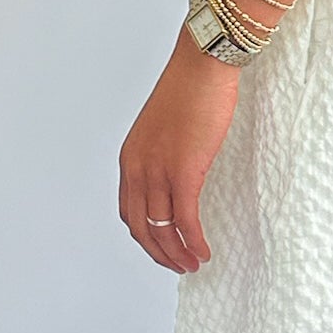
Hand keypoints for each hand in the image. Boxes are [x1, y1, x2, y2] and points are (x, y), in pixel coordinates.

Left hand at [118, 26, 240, 272]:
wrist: (202, 66)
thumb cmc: (190, 89)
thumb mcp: (166, 128)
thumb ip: (166, 154)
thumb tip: (181, 174)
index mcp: (131, 158)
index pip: (129, 210)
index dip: (146, 236)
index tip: (163, 247)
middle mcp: (137, 168)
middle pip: (140, 227)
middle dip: (159, 253)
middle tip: (178, 266)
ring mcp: (159, 171)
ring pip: (162, 229)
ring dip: (177, 253)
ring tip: (193, 265)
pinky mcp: (184, 171)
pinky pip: (185, 219)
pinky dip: (193, 240)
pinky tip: (203, 251)